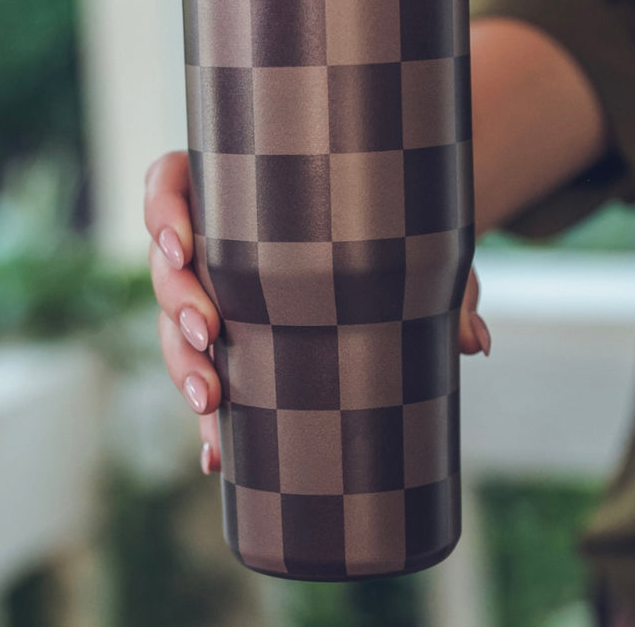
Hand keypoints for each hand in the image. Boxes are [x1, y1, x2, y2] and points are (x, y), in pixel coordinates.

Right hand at [146, 151, 490, 475]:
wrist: (384, 245)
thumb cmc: (385, 222)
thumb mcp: (413, 241)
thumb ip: (440, 279)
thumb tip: (473, 342)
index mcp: (234, 188)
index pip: (170, 183)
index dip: (162, 212)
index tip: (180, 245)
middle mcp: (212, 238)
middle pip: (166, 265)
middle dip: (176, 303)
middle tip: (206, 333)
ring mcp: (213, 290)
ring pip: (172, 324)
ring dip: (182, 364)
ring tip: (211, 404)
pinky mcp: (225, 339)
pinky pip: (202, 372)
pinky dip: (208, 416)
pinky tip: (218, 452)